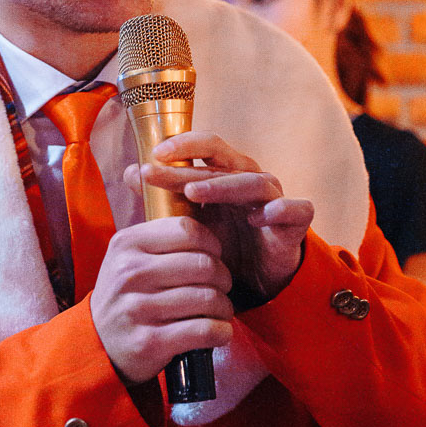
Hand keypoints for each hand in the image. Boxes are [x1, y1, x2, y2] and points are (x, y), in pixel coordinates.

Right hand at [90, 217, 233, 383]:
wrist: (97, 341)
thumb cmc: (126, 294)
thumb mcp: (129, 256)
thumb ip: (162, 240)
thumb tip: (211, 237)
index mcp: (127, 244)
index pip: (188, 231)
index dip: (211, 244)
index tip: (214, 257)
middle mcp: (130, 273)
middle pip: (203, 265)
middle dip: (223, 277)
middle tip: (222, 287)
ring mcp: (138, 308)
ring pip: (208, 298)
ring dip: (224, 307)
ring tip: (221, 310)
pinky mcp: (149, 342)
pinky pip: (203, 330)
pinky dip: (221, 331)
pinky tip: (220, 331)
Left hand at [125, 131, 313, 303]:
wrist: (257, 281)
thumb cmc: (224, 242)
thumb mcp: (189, 220)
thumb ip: (163, 196)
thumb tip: (130, 171)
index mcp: (226, 174)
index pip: (206, 149)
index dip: (182, 145)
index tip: (153, 153)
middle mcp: (250, 180)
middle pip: (223, 163)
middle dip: (189, 166)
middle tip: (159, 168)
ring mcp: (274, 200)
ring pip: (255, 182)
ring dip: (225, 185)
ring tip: (194, 193)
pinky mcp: (295, 223)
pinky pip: (295, 209)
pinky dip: (280, 209)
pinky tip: (258, 217)